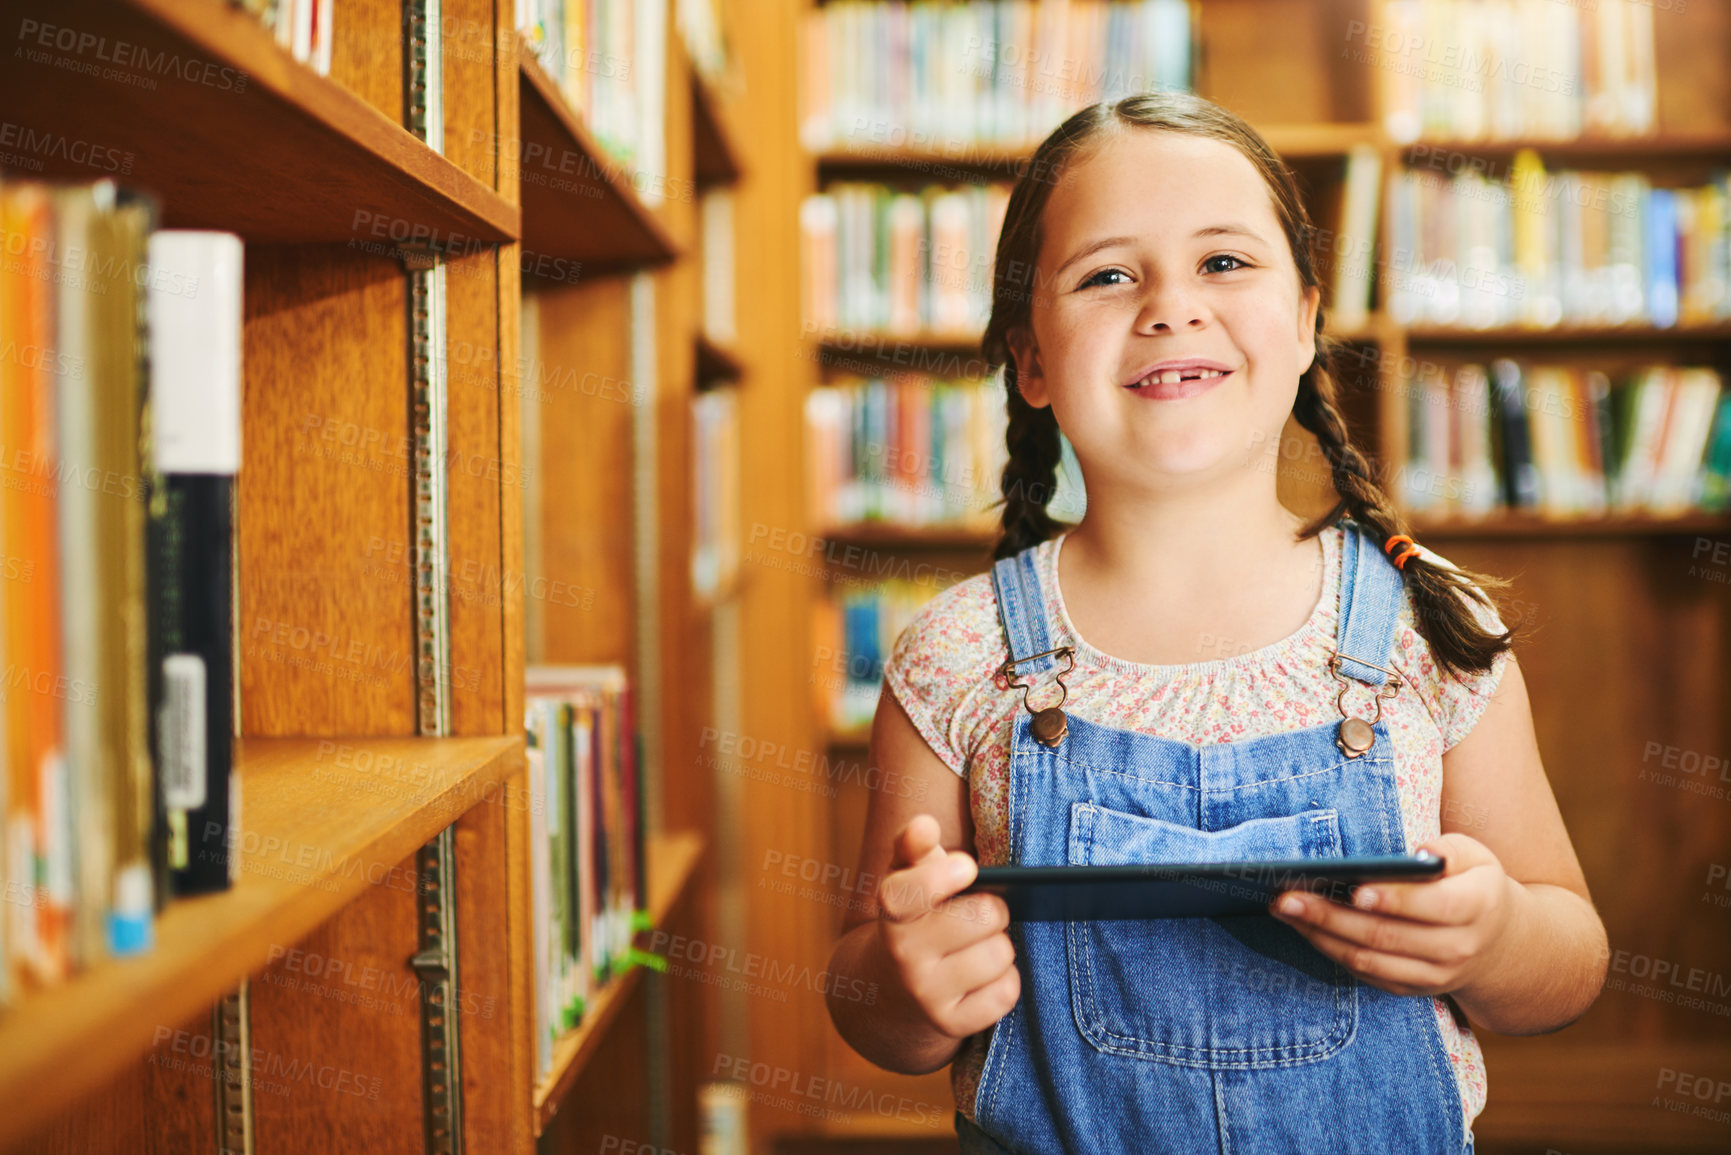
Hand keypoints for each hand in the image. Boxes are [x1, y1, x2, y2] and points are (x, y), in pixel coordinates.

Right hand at [876, 814, 1019, 1038]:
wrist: (890, 990)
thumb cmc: (914, 918)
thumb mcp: (906, 878)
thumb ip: (913, 845)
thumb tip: (924, 825)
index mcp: (891, 910)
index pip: (910, 890)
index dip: (942, 875)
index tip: (968, 867)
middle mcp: (903, 954)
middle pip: (984, 916)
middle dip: (994, 909)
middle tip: (982, 913)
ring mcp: (925, 993)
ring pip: (1000, 954)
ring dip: (1000, 947)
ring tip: (981, 946)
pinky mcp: (950, 1024)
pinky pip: (1005, 994)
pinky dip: (1005, 982)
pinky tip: (985, 977)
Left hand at [1269, 833, 1522, 997]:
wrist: (1497, 943)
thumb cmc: (1474, 884)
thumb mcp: (1476, 857)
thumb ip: (1447, 850)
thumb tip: (1414, 854)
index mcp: (1477, 907)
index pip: (1435, 906)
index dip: (1395, 899)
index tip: (1356, 888)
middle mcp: (1457, 948)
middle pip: (1388, 935)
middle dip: (1333, 915)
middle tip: (1290, 895)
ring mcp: (1433, 975)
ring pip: (1369, 958)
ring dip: (1321, 935)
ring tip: (1285, 908)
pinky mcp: (1409, 987)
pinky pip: (1364, 972)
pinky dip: (1330, 950)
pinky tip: (1302, 926)